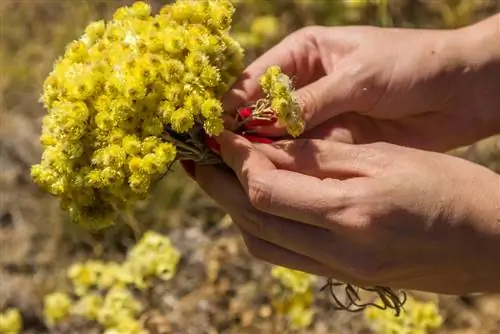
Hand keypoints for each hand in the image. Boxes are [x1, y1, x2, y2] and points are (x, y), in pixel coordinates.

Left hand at [195, 131, 499, 293]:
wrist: (492, 244)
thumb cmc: (451, 189)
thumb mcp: (386, 158)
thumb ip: (322, 159)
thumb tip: (268, 149)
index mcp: (350, 214)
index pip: (265, 189)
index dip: (235, 159)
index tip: (219, 135)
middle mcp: (338, 252)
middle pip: (253, 219)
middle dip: (218, 186)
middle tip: (198, 158)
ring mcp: (340, 272)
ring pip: (262, 243)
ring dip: (235, 210)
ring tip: (222, 179)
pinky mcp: (345, 278)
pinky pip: (285, 255)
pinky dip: (262, 228)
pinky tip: (260, 204)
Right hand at [223, 16, 499, 151]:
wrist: (463, 89)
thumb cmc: (412, 65)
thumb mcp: (357, 78)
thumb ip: (309, 103)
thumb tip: (259, 127)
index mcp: (302, 54)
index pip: (253, 81)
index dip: (230, 108)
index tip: (211, 134)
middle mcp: (303, 86)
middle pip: (258, 114)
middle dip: (239, 136)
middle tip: (216, 162)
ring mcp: (318, 117)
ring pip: (278, 140)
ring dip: (262, 156)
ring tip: (236, 177)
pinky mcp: (334, 142)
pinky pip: (304, 158)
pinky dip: (290, 170)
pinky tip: (272, 183)